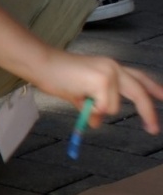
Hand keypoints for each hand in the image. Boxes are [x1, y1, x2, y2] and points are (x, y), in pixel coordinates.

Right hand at [28, 51, 162, 136]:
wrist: (42, 65)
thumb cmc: (56, 76)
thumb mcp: (79, 93)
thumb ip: (92, 106)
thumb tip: (96, 122)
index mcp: (111, 68)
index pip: (139, 77)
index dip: (154, 88)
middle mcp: (115, 68)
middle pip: (140, 92)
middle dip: (148, 112)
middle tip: (153, 129)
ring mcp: (110, 73)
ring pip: (114, 107)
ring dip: (96, 109)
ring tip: (77, 97)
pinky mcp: (102, 81)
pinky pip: (103, 107)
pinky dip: (90, 109)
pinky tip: (77, 96)